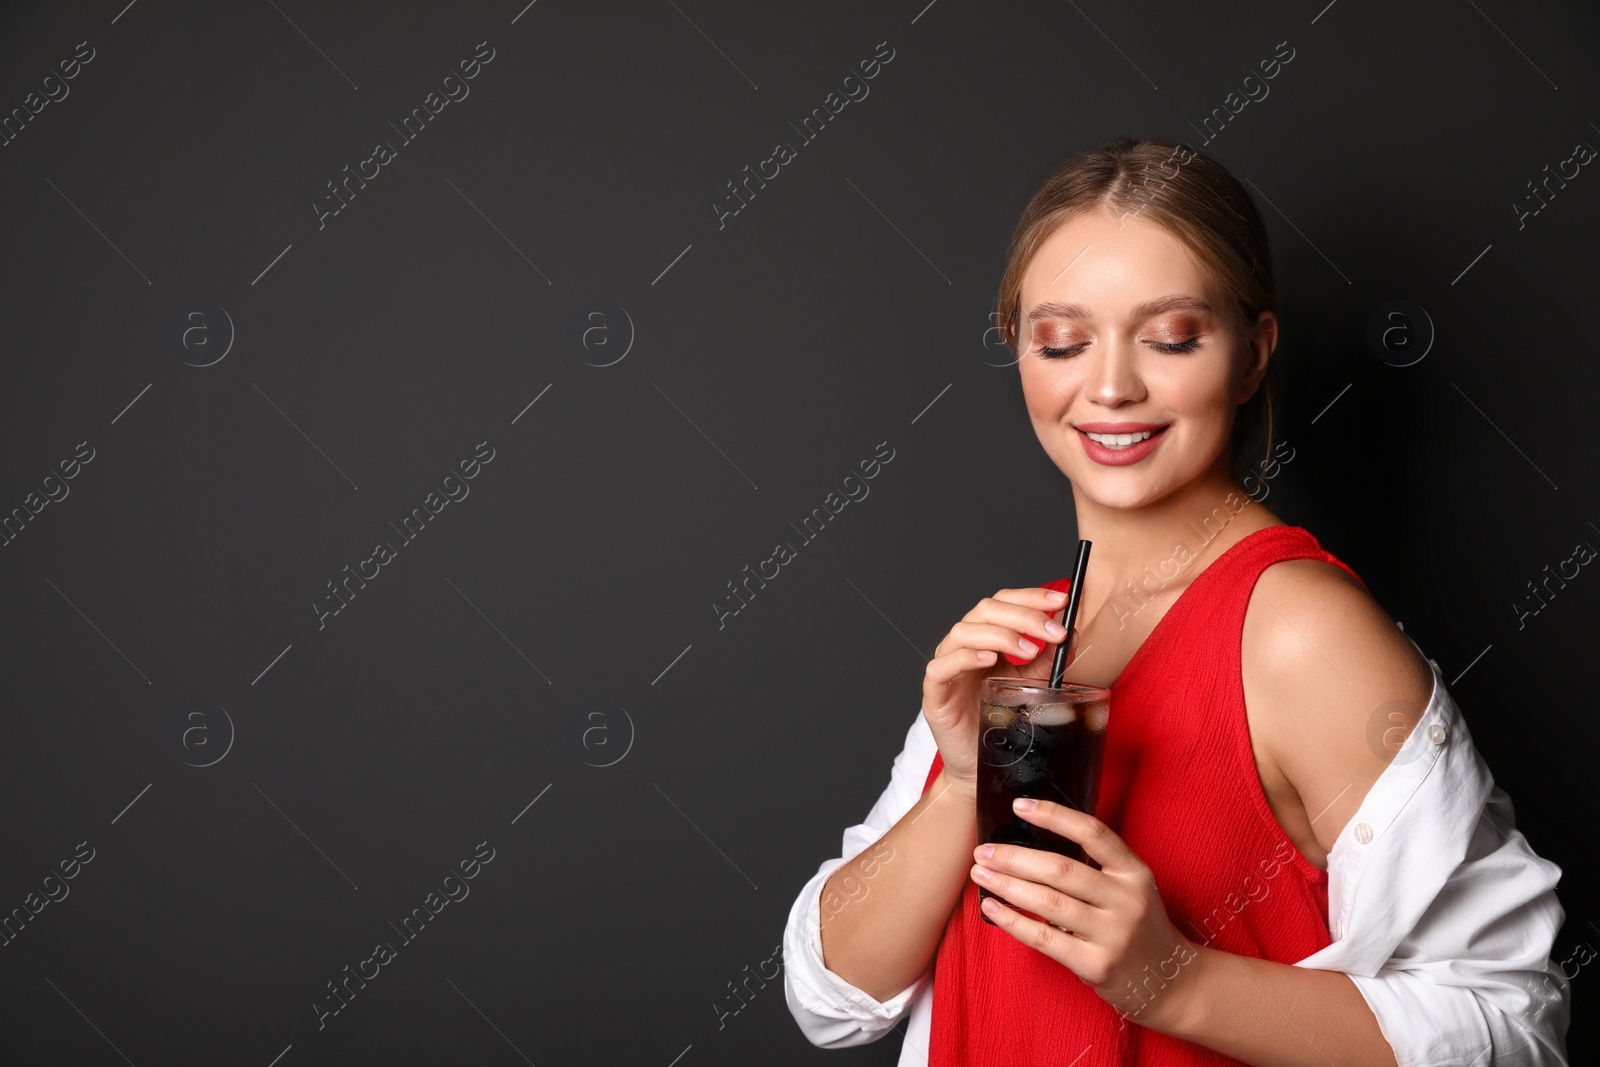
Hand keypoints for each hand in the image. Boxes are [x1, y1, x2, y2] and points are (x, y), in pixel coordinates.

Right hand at [922, 588, 1078, 798]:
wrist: (980, 769)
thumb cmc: (1000, 726)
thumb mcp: (1031, 686)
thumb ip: (1047, 660)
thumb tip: (1070, 632)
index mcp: (985, 640)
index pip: (1003, 603)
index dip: (1030, 597)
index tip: (1061, 600)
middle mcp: (964, 647)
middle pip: (985, 610)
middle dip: (1023, 615)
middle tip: (1053, 631)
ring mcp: (947, 667)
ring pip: (964, 631)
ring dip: (1001, 635)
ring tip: (1029, 650)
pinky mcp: (934, 692)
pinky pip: (942, 665)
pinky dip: (966, 656)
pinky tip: (990, 660)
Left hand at [970, 797, 1199, 1031]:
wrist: (1168, 981)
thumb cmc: (1137, 925)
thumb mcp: (1130, 886)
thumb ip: (1095, 865)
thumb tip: (1031, 842)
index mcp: (1134, 872)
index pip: (1093, 833)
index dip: (1055, 816)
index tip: (1019, 805)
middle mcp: (1126, 900)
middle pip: (1061, 869)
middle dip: (1014, 857)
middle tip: (983, 850)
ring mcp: (1113, 935)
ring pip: (1048, 902)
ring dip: (1007, 885)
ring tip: (981, 874)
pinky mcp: (1096, 965)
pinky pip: (1045, 939)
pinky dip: (1013, 921)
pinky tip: (991, 908)